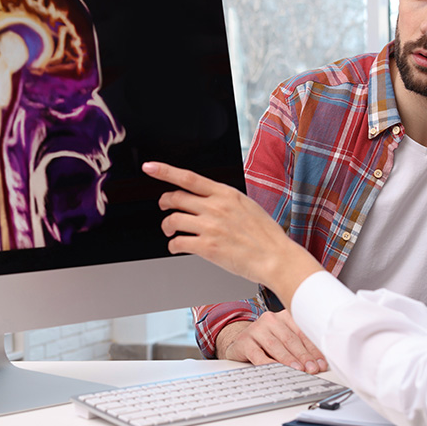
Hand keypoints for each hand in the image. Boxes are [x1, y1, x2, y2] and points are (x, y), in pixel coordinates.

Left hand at [141, 161, 322, 307]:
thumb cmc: (266, 235)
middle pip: (175, 198)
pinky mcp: (207, 247)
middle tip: (163, 207)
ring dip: (166, 226)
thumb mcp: (247, 205)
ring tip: (169, 231)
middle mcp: (215, 207)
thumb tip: (208, 198)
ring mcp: (210, 226)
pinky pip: (178, 243)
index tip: (150, 167)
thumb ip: (225, 200)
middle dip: (164, 202)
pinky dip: (173, 245)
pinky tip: (177, 247)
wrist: (276, 258)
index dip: (165, 171)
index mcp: (225, 193)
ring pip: (172, 220)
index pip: (188, 177)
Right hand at [217, 313, 327, 373]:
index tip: (322, 363)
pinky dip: (269, 364)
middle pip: (290, 339)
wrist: (240, 341)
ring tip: (298, 369)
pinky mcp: (244, 342)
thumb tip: (317, 363)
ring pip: (276, 346)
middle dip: (304, 356)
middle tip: (313, 368)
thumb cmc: (266, 341)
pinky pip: (258, 355)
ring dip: (289, 360)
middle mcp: (270, 320)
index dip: (314, 350)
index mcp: (284, 317)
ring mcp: (256, 329)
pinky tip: (277, 370)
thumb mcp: (284, 339)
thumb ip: (299, 347)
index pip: (302, 334)